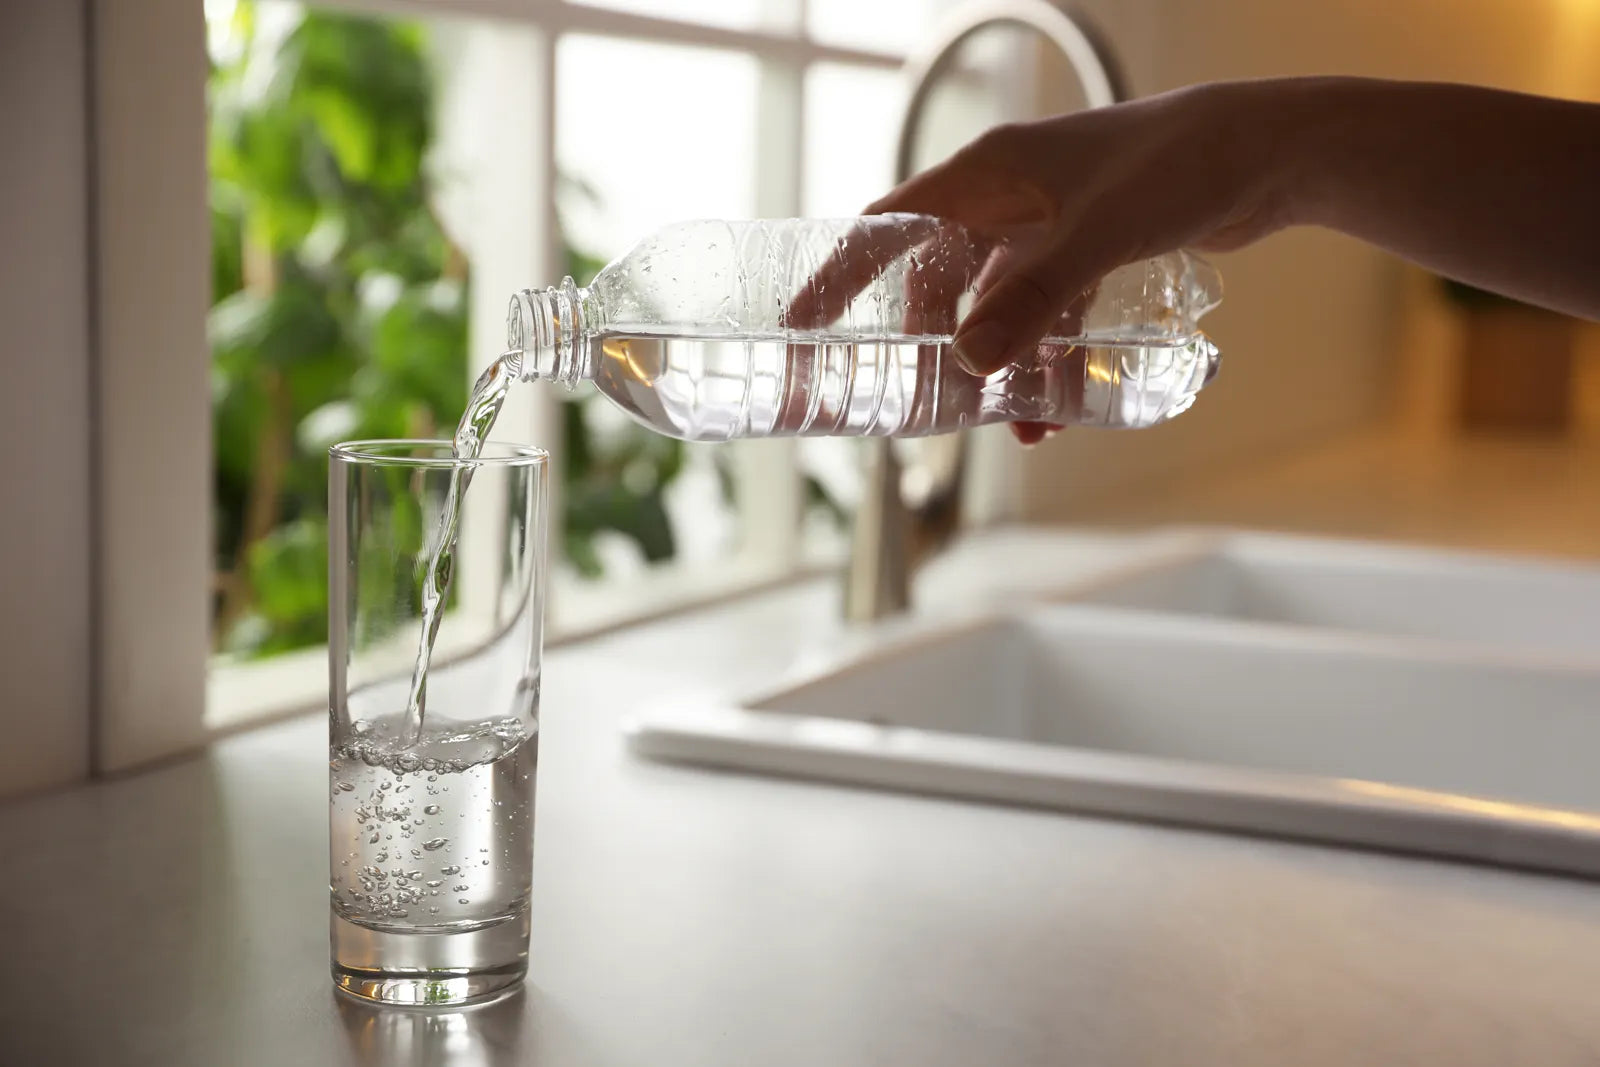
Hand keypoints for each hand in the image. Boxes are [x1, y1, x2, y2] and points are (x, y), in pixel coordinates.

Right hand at [865, 81, 1293, 441]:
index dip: (841, 274)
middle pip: (938, 278)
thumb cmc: (1178, 167)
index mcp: (989, 172)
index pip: (889, 225)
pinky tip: (1057, 410)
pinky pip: (1047, 314)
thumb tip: (970, 362)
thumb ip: (1033, 300)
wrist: (1268, 151)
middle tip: (917, 402)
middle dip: (930, 345)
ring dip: (997, 366)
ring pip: (997, 305)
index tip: (802, 324)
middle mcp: (1010, 195)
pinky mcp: (1088, 248)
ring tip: (1006, 424)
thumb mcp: (1095, 238)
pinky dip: (1046, 359)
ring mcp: (1049, 224)